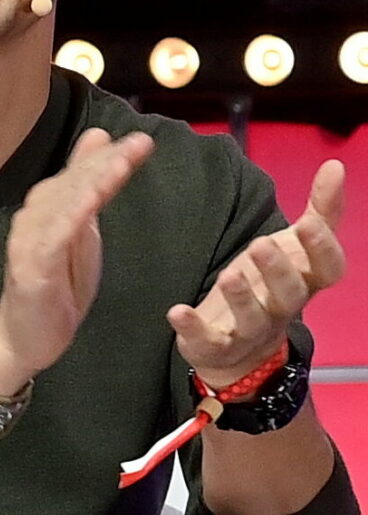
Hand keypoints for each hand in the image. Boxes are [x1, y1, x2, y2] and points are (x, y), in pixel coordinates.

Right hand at [0, 128, 153, 391]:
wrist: (24, 337)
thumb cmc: (56, 284)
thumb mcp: (82, 230)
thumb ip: (88, 187)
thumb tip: (100, 136)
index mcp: (50, 205)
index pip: (82, 173)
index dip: (110, 155)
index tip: (142, 140)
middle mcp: (35, 215)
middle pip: (74, 181)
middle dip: (107, 161)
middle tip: (140, 144)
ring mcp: (29, 240)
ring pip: (63, 202)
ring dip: (92, 180)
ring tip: (121, 163)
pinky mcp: (30, 267)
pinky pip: (53, 237)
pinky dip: (71, 215)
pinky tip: (92, 200)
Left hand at [167, 160, 345, 388]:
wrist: (243, 349)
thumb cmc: (272, 284)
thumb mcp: (296, 246)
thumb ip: (320, 210)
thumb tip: (336, 165)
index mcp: (304, 281)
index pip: (327, 270)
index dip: (321, 249)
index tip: (309, 224)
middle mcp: (282, 308)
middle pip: (290, 295)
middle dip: (277, 270)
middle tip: (260, 244)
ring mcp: (249, 330)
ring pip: (252, 319)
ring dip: (241, 298)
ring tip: (229, 274)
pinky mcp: (216, 345)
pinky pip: (207, 341)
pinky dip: (192, 328)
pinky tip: (177, 311)